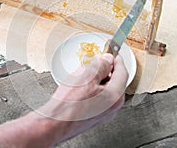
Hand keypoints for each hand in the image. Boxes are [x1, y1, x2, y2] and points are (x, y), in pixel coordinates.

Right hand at [0, 53, 127, 146]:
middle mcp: (112, 106)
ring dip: (97, 79)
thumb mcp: (86, 76)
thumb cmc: (69, 105)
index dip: (117, 59)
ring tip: (83, 76)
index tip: (113, 52)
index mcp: (115, 96)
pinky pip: (97, 97)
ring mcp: (103, 112)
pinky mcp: (93, 115)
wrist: (54, 124)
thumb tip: (107, 60)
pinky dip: (91, 89)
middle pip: (115, 81)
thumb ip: (101, 65)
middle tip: (95, 62)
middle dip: (105, 70)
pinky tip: (79, 88)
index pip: (123, 72)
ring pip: (105, 89)